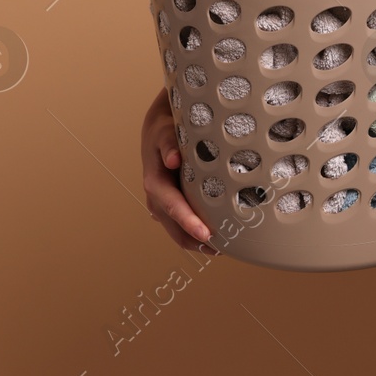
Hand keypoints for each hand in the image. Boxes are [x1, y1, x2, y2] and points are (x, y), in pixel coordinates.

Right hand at [140, 86, 218, 254]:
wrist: (159, 126)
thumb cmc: (165, 128)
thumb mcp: (166, 131)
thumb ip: (169, 144)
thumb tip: (173, 159)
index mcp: (155, 182)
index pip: (172, 206)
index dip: (188, 222)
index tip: (205, 234)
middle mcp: (156, 196)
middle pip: (173, 225)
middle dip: (194, 239)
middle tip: (219, 248)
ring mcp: (163, 201)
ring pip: (176, 228)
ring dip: (194, 240)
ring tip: (219, 248)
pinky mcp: (172, 201)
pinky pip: (181, 221)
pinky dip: (194, 231)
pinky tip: (212, 238)